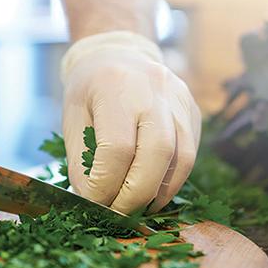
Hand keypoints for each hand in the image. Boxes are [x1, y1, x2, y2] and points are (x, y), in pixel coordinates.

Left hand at [61, 31, 201, 214]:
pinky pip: (189, 155)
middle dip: (136, 194)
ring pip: (182, 158)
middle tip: (118, 213)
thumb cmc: (90, 90)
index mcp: (117, 87)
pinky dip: (171, 181)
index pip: (118, 148)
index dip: (106, 184)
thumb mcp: (73, 119)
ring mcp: (180, 100)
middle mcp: (155, 90)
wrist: (119, 54)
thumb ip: (81, 160)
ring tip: (137, 208)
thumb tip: (94, 200)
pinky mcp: (193, 113)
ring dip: (159, 193)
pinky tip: (152, 192)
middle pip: (157, 153)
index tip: (94, 201)